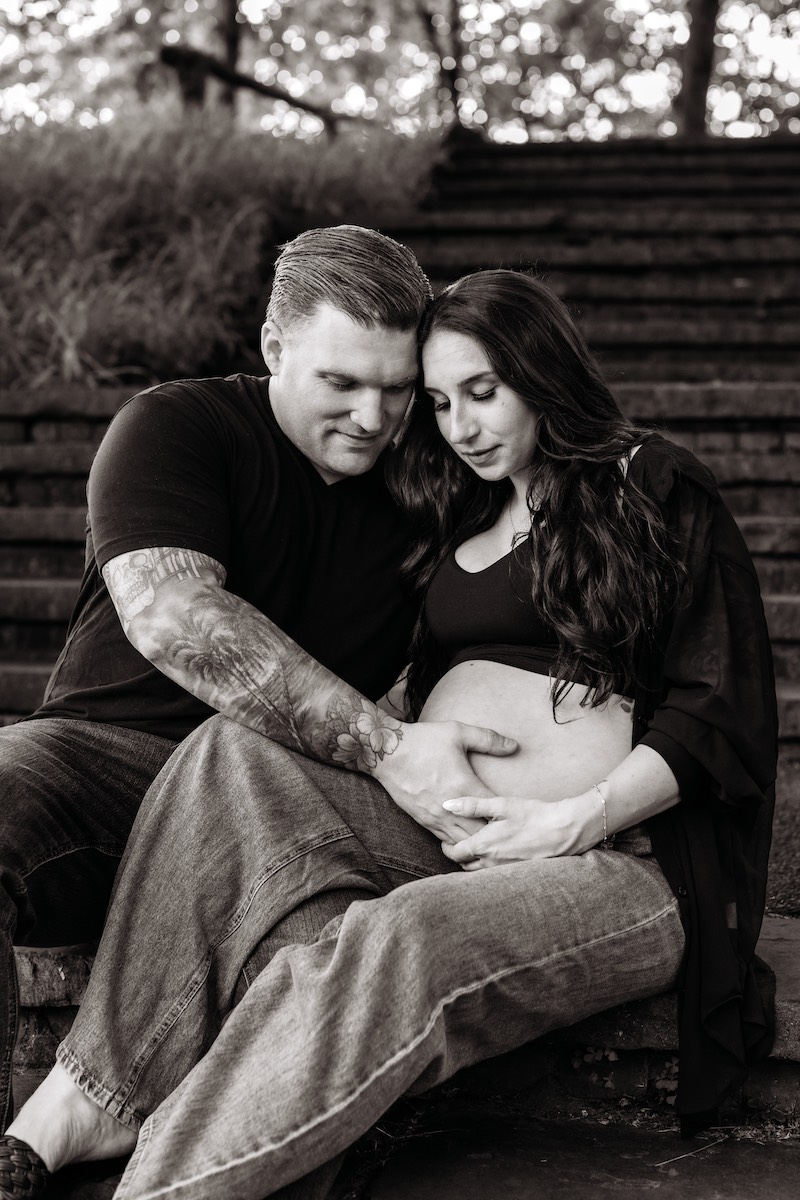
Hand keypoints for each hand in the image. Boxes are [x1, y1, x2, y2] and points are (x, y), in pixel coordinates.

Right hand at [372, 720, 517, 843]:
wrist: (387, 753)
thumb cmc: (424, 740)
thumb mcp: (458, 732)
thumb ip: (489, 739)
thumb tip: (514, 746)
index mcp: (464, 786)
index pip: (494, 811)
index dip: (508, 815)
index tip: (517, 814)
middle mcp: (451, 808)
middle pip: (481, 834)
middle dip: (495, 834)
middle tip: (507, 832)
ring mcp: (436, 818)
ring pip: (463, 843)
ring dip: (477, 842)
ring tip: (491, 842)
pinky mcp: (423, 822)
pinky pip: (445, 841)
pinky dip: (459, 843)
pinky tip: (467, 841)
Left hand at [439, 795, 585, 869]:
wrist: (563, 831)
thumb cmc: (531, 815)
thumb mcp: (500, 805)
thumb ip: (471, 805)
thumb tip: (446, 804)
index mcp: (483, 846)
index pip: (454, 853)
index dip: (447, 846)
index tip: (447, 839)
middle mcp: (490, 864)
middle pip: (464, 866)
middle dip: (459, 855)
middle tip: (459, 843)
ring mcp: (504, 873)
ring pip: (479, 873)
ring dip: (473, 863)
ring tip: (476, 849)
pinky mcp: (517, 875)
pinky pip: (495, 876)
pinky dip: (489, 868)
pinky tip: (496, 855)